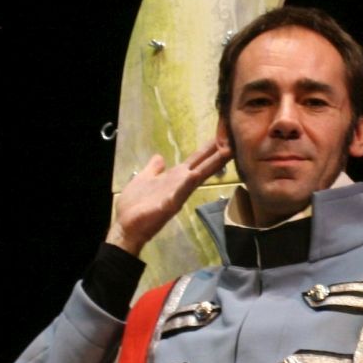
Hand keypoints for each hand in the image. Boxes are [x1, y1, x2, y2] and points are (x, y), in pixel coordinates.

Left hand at [109, 139, 232, 254]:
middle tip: (235, 139)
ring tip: (226, 152)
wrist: (127, 226)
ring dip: (211, 165)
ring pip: (197, 175)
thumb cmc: (136, 205)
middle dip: (217, 152)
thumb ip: (154, 168)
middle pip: (202, 164)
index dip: (208, 148)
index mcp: (175, 176)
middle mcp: (180, 182)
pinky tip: (194, 174)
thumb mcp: (144, 179)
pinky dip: (186, 183)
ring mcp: (177, 193)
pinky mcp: (169, 204)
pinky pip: (179, 192)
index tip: (222, 135)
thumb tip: (160, 157)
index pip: (196, 159)